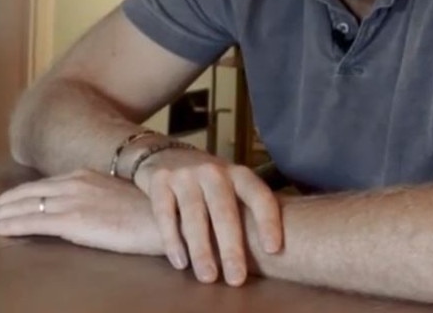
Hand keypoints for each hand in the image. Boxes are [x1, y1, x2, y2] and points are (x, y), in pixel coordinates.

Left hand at [0, 169, 163, 255]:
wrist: (170, 217)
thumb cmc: (151, 213)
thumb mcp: (117, 200)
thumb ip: (95, 202)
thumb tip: (82, 213)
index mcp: (84, 176)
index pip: (42, 187)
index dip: (18, 195)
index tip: (2, 202)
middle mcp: (74, 183)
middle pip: (27, 193)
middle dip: (2, 202)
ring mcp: (73, 200)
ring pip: (25, 206)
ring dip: (0, 213)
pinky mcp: (75, 220)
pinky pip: (34, 222)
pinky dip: (11, 225)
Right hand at [132, 145, 281, 285]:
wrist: (163, 153)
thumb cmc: (207, 184)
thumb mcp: (230, 187)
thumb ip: (244, 210)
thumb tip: (271, 257)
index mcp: (238, 174)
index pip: (259, 196)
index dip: (268, 221)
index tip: (273, 250)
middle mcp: (212, 171)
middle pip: (224, 211)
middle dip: (230, 248)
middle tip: (236, 279)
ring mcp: (184, 174)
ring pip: (193, 215)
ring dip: (201, 250)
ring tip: (208, 277)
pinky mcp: (159, 180)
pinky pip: (165, 213)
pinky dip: (172, 240)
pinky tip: (180, 262)